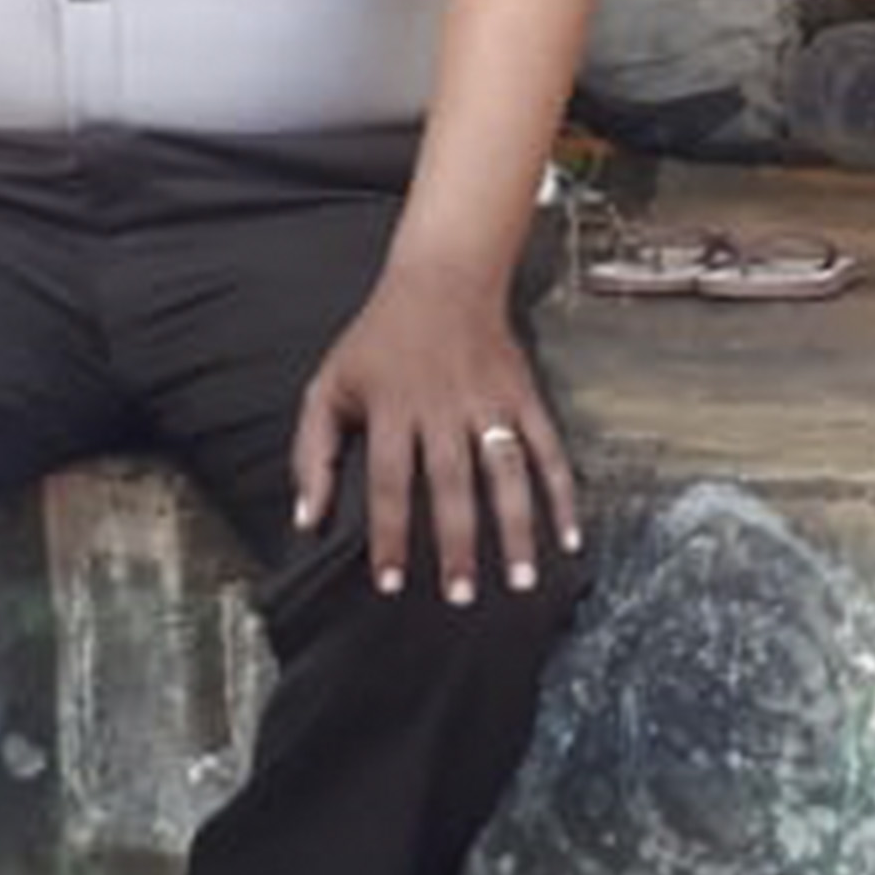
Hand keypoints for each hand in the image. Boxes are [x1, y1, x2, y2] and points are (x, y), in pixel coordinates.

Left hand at [292, 260, 583, 607]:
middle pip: (451, 484)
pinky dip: (562, 494)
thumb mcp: (328, 385)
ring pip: (505, 471)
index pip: (390, 482)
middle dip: (456, 544)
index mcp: (391, 407)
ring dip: (515, 528)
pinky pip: (548, 449)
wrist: (442, 278)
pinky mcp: (523, 395)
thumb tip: (306, 518)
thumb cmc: (378, 341)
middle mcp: (442, 406)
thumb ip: (313, 453)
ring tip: (518, 579)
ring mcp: (488, 400)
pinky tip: (568, 536)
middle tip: (461, 595)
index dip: (390, 535)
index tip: (391, 583)